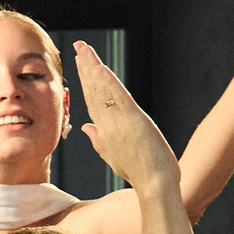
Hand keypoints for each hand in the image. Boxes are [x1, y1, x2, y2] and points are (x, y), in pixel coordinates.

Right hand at [74, 42, 178, 195]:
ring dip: (92, 67)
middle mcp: (108, 125)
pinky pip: (118, 97)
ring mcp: (119, 122)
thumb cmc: (139, 174)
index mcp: (104, 132)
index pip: (91, 100)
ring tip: (84, 49)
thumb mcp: (115, 157)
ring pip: (102, 91)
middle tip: (78, 46)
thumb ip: (98, 141)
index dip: (85, 80)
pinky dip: (109, 81)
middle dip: (85, 67)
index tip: (80, 63)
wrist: (155, 186)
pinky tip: (100, 67)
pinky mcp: (134, 121)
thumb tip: (86, 127)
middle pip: (93, 91)